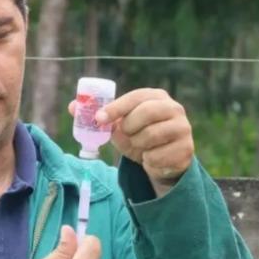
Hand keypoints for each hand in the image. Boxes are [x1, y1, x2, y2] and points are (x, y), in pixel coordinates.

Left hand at [72, 87, 193, 191]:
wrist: (161, 161)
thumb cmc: (139, 137)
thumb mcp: (119, 127)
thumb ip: (100, 116)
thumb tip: (73, 107)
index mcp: (157, 97)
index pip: (136, 97)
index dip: (116, 107)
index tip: (99, 118)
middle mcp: (174, 108)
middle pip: (146, 113)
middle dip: (129, 127)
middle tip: (126, 135)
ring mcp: (183, 128)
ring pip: (150, 136)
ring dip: (138, 146)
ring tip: (141, 147)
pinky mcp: (186, 149)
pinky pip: (157, 156)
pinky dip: (148, 161)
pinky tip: (152, 158)